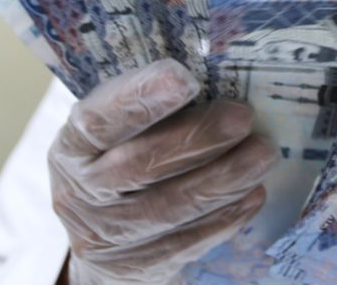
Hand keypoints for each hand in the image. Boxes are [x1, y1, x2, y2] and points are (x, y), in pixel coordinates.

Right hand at [48, 59, 275, 284]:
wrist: (103, 242)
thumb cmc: (121, 162)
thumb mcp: (118, 133)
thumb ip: (151, 107)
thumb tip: (218, 73)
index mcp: (73, 146)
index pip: (98, 120)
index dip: (140, 98)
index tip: (185, 78)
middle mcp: (80, 193)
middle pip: (141, 165)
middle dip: (200, 137)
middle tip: (243, 116)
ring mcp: (107, 236)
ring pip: (171, 207)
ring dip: (225, 177)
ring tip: (263, 152)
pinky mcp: (138, 268)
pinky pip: (189, 242)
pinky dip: (227, 216)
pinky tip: (254, 193)